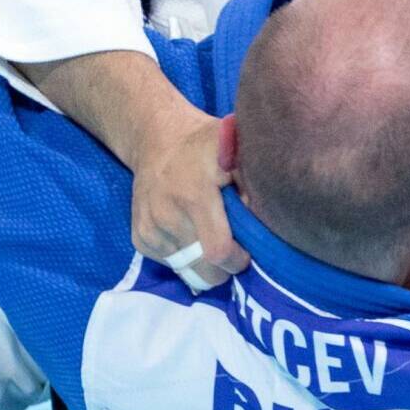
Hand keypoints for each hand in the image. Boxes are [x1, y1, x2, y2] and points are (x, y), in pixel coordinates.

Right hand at [127, 109, 249, 287]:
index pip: (218, 251)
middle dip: (223, 269)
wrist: (157, 139)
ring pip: (186, 269)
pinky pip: (169, 263)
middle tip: (232, 252)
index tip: (247, 251)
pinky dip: (183, 255)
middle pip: (203, 270)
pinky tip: (187, 231)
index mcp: (196, 194)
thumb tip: (270, 223)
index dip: (237, 260)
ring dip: (202, 262)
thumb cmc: (206, 147)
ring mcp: (150, 226)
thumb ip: (254, 186)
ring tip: (208, 235)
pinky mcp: (139, 237)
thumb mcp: (234, 153)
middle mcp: (167, 212)